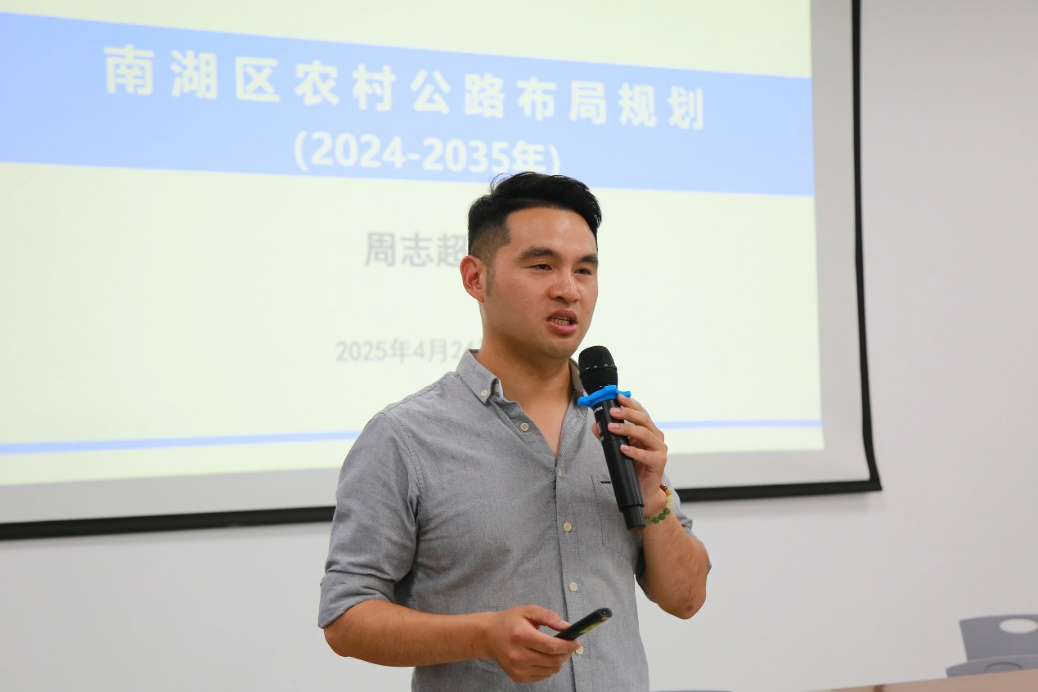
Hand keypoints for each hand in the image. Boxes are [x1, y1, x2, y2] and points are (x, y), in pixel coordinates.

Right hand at [481, 605, 580, 682]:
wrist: (489, 636)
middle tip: (569, 645)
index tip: (577, 642)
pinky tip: (545, 657)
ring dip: (559, 660)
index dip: (568, 645)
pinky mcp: (518, 677)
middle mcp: (518, 655)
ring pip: (551, 670)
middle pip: (553, 660)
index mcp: (521, 636)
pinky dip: (549, 667)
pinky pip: (543, 675)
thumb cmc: (510, 621)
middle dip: (566, 653)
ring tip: (557, 650)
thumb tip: (567, 627)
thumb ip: (549, 617)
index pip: (551, 646)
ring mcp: (517, 669)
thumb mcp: (528, 611)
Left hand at [591, 393, 668, 513]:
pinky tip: (623, 449)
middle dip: (627, 413)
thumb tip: (596, 425)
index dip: (630, 403)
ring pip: (645, 434)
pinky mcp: (659, 462)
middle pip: (643, 420)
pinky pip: (646, 455)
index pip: (641, 412)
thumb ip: (609, 437)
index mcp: (648, 430)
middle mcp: (656, 437)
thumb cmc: (633, 466)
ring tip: (612, 428)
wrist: (644, 490)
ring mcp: (659, 449)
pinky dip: (633, 451)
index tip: (618, 397)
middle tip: (612, 411)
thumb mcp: (620, 448)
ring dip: (627, 429)